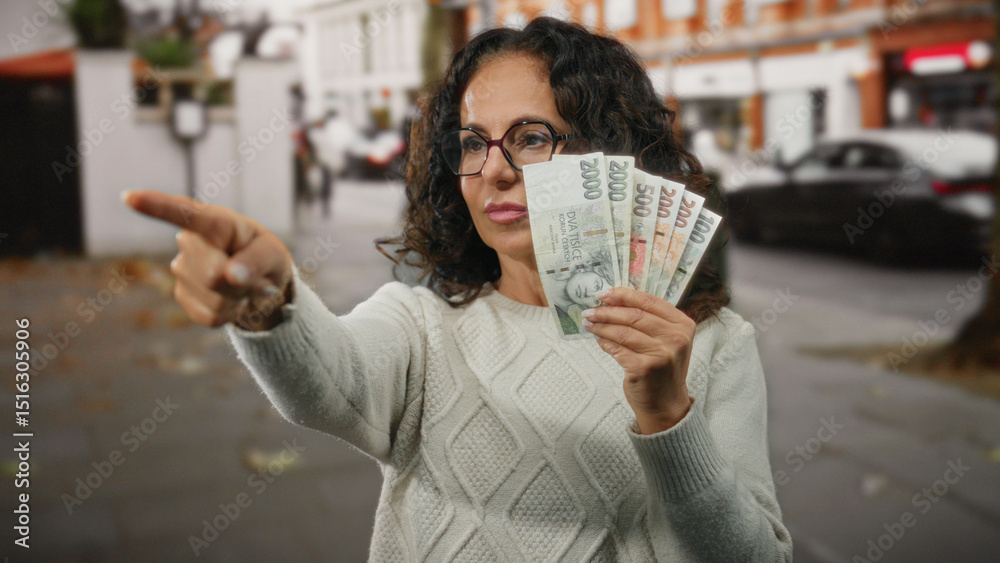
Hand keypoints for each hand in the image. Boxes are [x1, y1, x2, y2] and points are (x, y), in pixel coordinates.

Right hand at [122, 190, 293, 331]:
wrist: (260, 284)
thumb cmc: (266, 258)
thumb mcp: (274, 254)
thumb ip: (257, 261)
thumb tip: (231, 276)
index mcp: (214, 221)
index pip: (183, 213)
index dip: (156, 205)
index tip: (129, 197)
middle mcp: (190, 242)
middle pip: (212, 274)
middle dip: (238, 283)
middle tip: (252, 275)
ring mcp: (182, 269)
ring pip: (214, 298)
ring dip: (237, 299)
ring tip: (242, 285)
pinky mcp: (183, 295)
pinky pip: (210, 316)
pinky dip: (229, 314)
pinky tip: (232, 299)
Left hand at [582, 288, 695, 433]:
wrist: (666, 404)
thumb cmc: (662, 368)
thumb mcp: (667, 341)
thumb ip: (649, 320)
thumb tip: (613, 301)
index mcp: (683, 325)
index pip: (649, 301)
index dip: (623, 294)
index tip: (604, 293)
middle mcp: (676, 338)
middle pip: (634, 315)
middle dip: (607, 310)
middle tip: (590, 311)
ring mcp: (661, 354)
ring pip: (623, 331)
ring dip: (601, 326)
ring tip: (589, 324)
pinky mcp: (644, 368)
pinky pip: (617, 349)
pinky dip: (605, 342)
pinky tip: (598, 340)